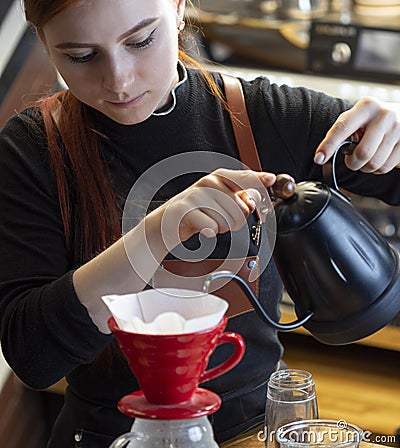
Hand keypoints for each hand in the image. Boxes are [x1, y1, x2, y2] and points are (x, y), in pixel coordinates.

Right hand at [154, 168, 275, 249]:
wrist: (167, 223)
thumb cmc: (194, 212)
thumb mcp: (218, 203)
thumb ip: (239, 198)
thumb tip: (255, 197)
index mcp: (218, 178)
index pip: (244, 177)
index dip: (260, 178)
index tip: (271, 179)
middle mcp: (208, 183)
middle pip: (241, 207)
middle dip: (235, 220)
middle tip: (220, 219)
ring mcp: (196, 195)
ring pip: (228, 219)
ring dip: (221, 227)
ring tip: (209, 222)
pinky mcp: (186, 210)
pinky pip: (212, 226)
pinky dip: (209, 232)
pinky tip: (202, 228)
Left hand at [314, 97, 399, 173]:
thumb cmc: (373, 118)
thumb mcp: (358, 116)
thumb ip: (343, 130)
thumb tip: (323, 155)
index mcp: (366, 107)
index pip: (343, 128)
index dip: (329, 145)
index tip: (318, 159)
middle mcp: (384, 116)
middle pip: (362, 153)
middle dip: (352, 163)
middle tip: (352, 159)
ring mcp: (398, 129)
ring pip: (374, 164)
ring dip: (365, 168)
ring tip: (366, 157)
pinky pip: (385, 168)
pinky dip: (377, 169)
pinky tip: (378, 157)